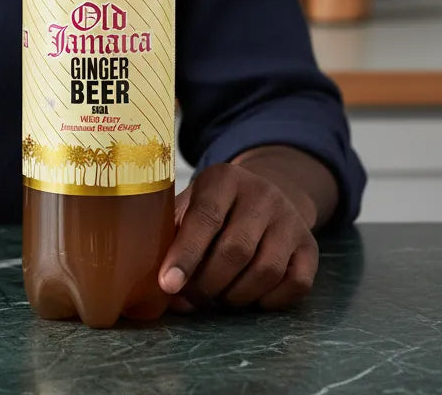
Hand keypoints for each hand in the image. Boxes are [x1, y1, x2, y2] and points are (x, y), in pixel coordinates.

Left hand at [158, 160, 319, 311]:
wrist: (263, 194)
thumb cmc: (214, 207)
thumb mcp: (189, 205)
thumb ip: (173, 240)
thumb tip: (169, 293)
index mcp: (224, 178)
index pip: (204, 218)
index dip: (185, 255)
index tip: (168, 284)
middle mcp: (262, 194)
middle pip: (236, 250)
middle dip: (208, 283)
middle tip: (193, 296)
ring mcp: (290, 219)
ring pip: (266, 271)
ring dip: (236, 295)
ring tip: (219, 295)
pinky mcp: (310, 245)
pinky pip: (296, 284)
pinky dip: (269, 300)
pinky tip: (251, 296)